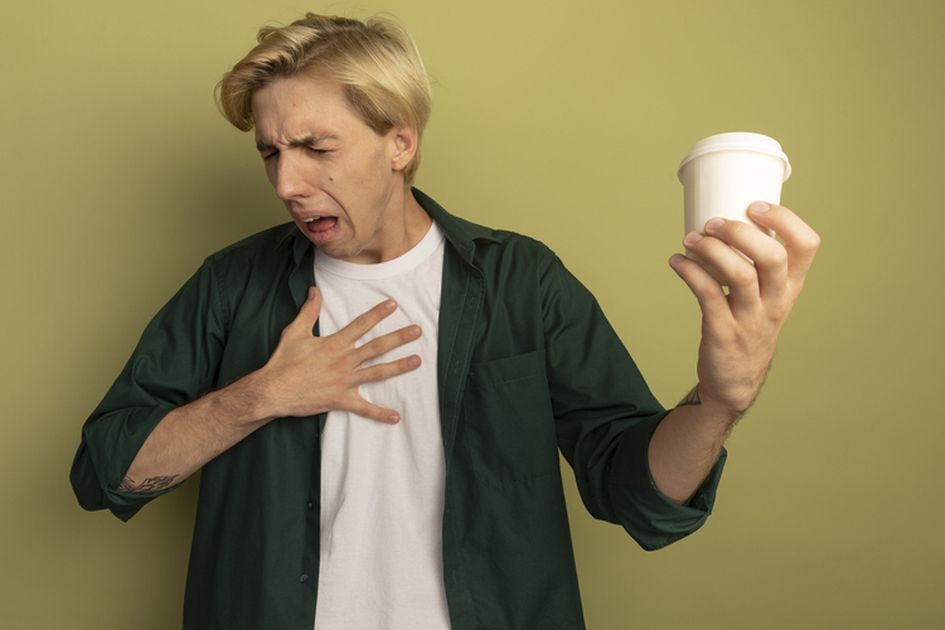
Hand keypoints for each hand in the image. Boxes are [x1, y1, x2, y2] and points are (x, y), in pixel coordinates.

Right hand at [258, 287, 421, 422]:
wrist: (273, 391)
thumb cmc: (283, 361)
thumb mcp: (295, 332)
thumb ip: (308, 311)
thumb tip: (314, 290)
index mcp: (334, 344)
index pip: (361, 325)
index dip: (378, 314)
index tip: (394, 305)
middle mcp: (344, 361)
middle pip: (377, 347)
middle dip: (399, 338)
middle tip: (417, 331)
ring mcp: (344, 381)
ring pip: (377, 373)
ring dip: (398, 367)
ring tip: (417, 361)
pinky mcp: (341, 400)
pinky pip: (364, 408)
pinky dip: (380, 413)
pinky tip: (396, 416)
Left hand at [668, 202, 820, 419]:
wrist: (736, 381)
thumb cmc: (748, 327)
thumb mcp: (767, 297)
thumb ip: (757, 263)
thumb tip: (726, 216)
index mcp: (790, 287)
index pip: (807, 246)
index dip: (785, 219)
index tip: (755, 205)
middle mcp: (776, 301)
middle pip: (773, 257)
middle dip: (741, 232)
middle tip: (714, 222)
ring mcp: (751, 318)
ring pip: (741, 275)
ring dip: (711, 250)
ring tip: (690, 239)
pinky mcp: (723, 332)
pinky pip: (708, 295)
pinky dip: (689, 273)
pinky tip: (677, 262)